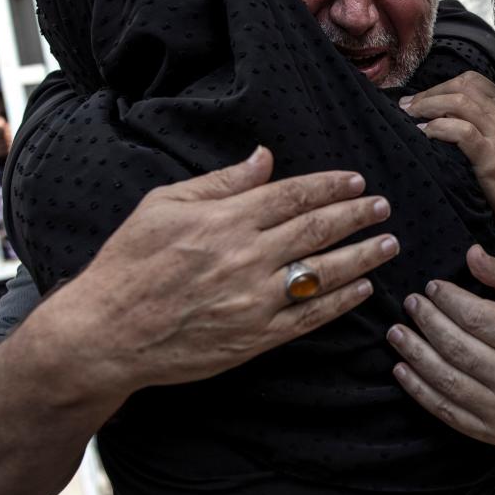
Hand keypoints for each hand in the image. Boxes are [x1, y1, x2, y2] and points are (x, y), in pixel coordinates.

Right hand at [32, 146, 398, 395]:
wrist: (105, 333)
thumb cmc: (129, 263)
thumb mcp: (163, 206)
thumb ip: (220, 183)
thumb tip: (264, 157)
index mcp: (224, 220)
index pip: (293, 195)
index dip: (330, 186)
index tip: (357, 180)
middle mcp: (245, 257)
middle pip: (317, 229)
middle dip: (357, 215)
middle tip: (384, 206)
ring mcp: (253, 300)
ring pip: (323, 272)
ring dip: (362, 256)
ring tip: (389, 243)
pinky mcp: (255, 337)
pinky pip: (309, 316)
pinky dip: (341, 301)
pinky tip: (364, 289)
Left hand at [387, 245, 494, 444]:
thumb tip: (472, 254)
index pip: (476, 318)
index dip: (448, 300)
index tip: (431, 288)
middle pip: (457, 347)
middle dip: (427, 322)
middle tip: (411, 305)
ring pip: (446, 379)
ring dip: (414, 353)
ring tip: (397, 333)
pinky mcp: (490, 432)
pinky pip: (445, 410)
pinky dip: (418, 389)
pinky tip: (402, 369)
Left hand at [399, 72, 494, 235]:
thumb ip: (485, 123)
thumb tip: (442, 115)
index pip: (471, 80)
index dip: (440, 86)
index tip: (420, 100)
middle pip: (461, 86)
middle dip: (429, 94)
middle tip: (407, 108)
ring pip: (458, 102)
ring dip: (427, 107)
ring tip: (410, 118)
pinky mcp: (493, 155)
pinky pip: (459, 131)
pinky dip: (436, 128)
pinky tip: (424, 135)